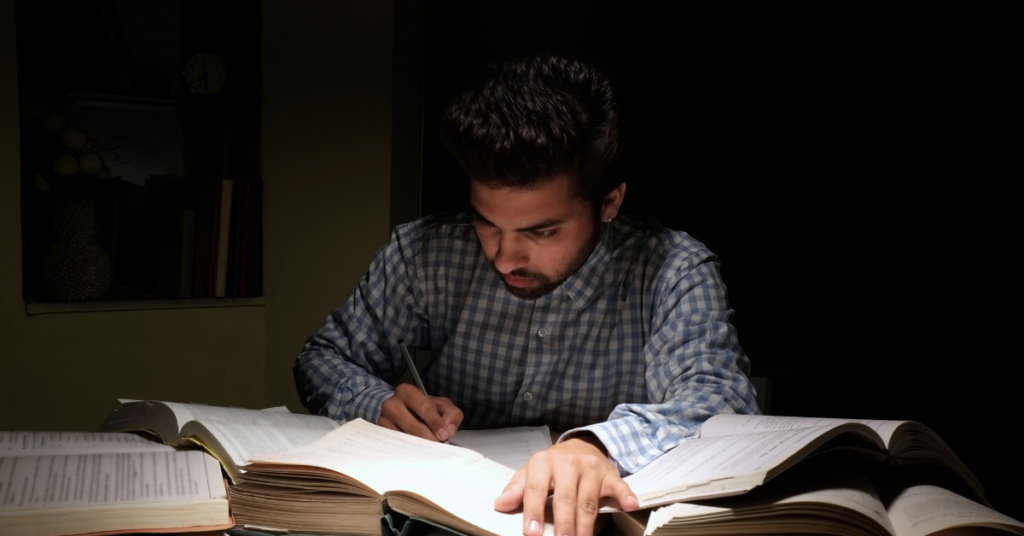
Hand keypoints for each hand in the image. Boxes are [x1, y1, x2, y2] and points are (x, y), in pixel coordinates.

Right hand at [378, 382, 463, 441]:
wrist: (401, 410)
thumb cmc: (424, 407)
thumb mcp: (441, 405)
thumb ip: (451, 413)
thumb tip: (448, 430)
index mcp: (407, 391)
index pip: (424, 408)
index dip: (436, 423)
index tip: (444, 435)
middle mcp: (391, 404)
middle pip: (414, 426)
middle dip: (430, 438)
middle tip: (439, 444)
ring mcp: (383, 420)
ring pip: (405, 438)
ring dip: (421, 445)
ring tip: (431, 449)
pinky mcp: (381, 433)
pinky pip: (398, 445)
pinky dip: (411, 449)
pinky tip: (419, 451)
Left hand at [494, 435, 638, 535]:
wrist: (583, 445)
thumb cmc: (554, 465)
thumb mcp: (531, 472)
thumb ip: (516, 489)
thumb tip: (500, 504)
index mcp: (544, 463)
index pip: (537, 489)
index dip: (533, 512)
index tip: (532, 533)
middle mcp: (568, 464)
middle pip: (565, 499)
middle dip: (563, 524)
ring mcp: (591, 469)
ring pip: (588, 501)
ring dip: (585, 525)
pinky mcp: (610, 475)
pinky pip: (619, 486)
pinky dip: (625, 496)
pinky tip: (629, 505)